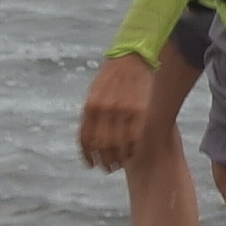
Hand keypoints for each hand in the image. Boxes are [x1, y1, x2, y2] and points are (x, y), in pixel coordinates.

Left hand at [76, 54, 155, 172]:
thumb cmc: (112, 75)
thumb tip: (92, 140)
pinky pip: (134, 137)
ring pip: (118, 144)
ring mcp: (122, 110)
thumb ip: (93, 114)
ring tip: (120, 163)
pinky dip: (132, 149)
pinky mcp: (140, 110)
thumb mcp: (95, 92)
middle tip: (108, 168)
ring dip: (118, 158)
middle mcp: (104, 109)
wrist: (132, 57)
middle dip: (104, 161)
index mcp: (90, 105)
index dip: (87, 156)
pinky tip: (132, 153)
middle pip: (102, 145)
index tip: (91, 165)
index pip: (85, 139)